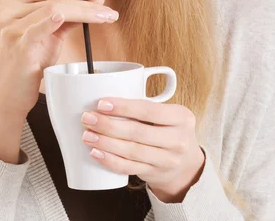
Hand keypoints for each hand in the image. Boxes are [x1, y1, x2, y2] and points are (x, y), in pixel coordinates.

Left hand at [81, 98, 205, 202]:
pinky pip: (129, 168)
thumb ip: (146, 106)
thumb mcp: (169, 114)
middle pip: (138, 132)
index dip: (124, 107)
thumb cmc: (170, 131)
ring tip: (88, 135)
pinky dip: (110, 161)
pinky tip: (96, 153)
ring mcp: (167, 160)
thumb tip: (106, 100)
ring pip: (131, 151)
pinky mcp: (155, 174)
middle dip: (108, 125)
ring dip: (105, 143)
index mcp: (181, 117)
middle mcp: (178, 140)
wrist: (187, 165)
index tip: (101, 103)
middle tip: (88, 118)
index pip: (149, 110)